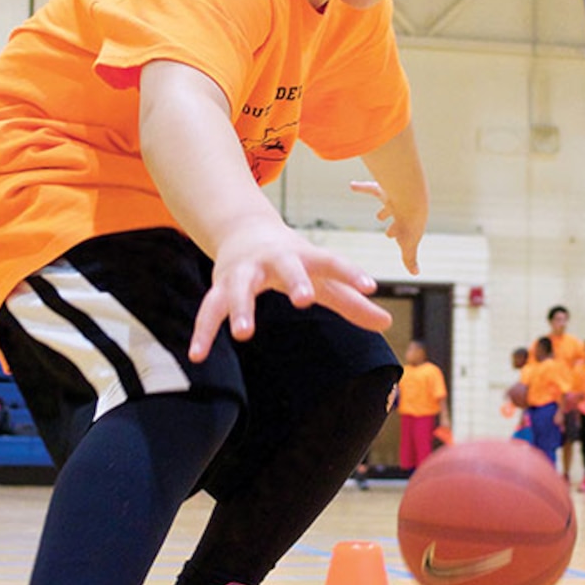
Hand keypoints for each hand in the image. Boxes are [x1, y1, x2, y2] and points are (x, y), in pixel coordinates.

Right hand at [190, 220, 384, 361]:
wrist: (244, 229)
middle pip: (285, 267)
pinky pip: (208, 309)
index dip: (351, 273)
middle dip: (294, 280)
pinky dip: (202, 332)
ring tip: (244, 334)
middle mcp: (273, 259)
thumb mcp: (321, 277)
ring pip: (240, 288)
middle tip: (304, 299)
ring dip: (241, 309)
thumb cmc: (292, 258)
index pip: (331, 262)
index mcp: (303, 255)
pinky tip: (197, 355)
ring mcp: (243, 271)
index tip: (371, 286)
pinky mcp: (219, 285)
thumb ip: (350, 301)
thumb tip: (387, 324)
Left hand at [350, 180, 423, 273]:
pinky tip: (352, 186)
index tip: (390, 235)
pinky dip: (362, 187)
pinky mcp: (384, 189)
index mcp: (408, 223)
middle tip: (380, 218)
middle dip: (389, 216)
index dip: (396, 234)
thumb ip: (409, 259)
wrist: (410, 202)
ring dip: (380, 205)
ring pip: (385, 201)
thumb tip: (416, 273)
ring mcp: (393, 198)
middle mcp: (402, 210)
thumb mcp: (408, 246)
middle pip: (394, 214)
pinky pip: (371, 187)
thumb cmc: (410, 225)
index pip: (402, 230)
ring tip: (374, 208)